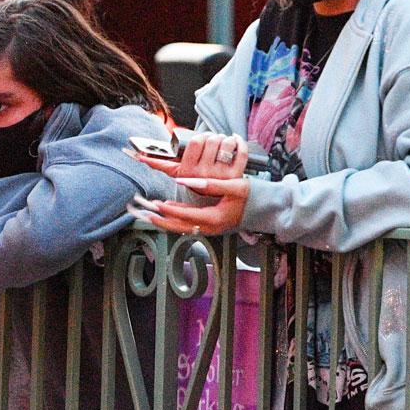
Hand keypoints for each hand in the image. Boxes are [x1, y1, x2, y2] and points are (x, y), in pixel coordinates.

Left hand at [129, 176, 249, 235]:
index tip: (157, 204)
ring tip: (149, 213)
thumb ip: (210, 184)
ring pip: (181, 227)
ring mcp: (210, 229)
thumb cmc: (252, 196)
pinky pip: (188, 224)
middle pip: (179, 227)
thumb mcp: (234, 187)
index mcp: (215, 219)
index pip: (186, 217)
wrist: (264, 209)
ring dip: (165, 221)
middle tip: (144, 214)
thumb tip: (186, 180)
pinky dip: (175, 219)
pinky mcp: (209, 225)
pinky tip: (167, 210)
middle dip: (161, 221)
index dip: (170, 211)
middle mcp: (210, 228)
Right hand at [134, 132, 247, 180]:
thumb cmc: (192, 184)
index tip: (200, 141)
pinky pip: (242, 152)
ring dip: (225, 139)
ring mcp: (222, 175)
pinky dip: (240, 142)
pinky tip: (235, 140)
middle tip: (211, 142)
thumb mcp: (175, 174)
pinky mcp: (237, 176)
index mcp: (189, 171)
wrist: (211, 205)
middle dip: (212, 137)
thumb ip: (157, 163)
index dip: (199, 137)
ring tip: (222, 144)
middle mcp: (205, 174)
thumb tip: (137, 155)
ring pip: (226, 143)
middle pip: (211, 140)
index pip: (195, 142)